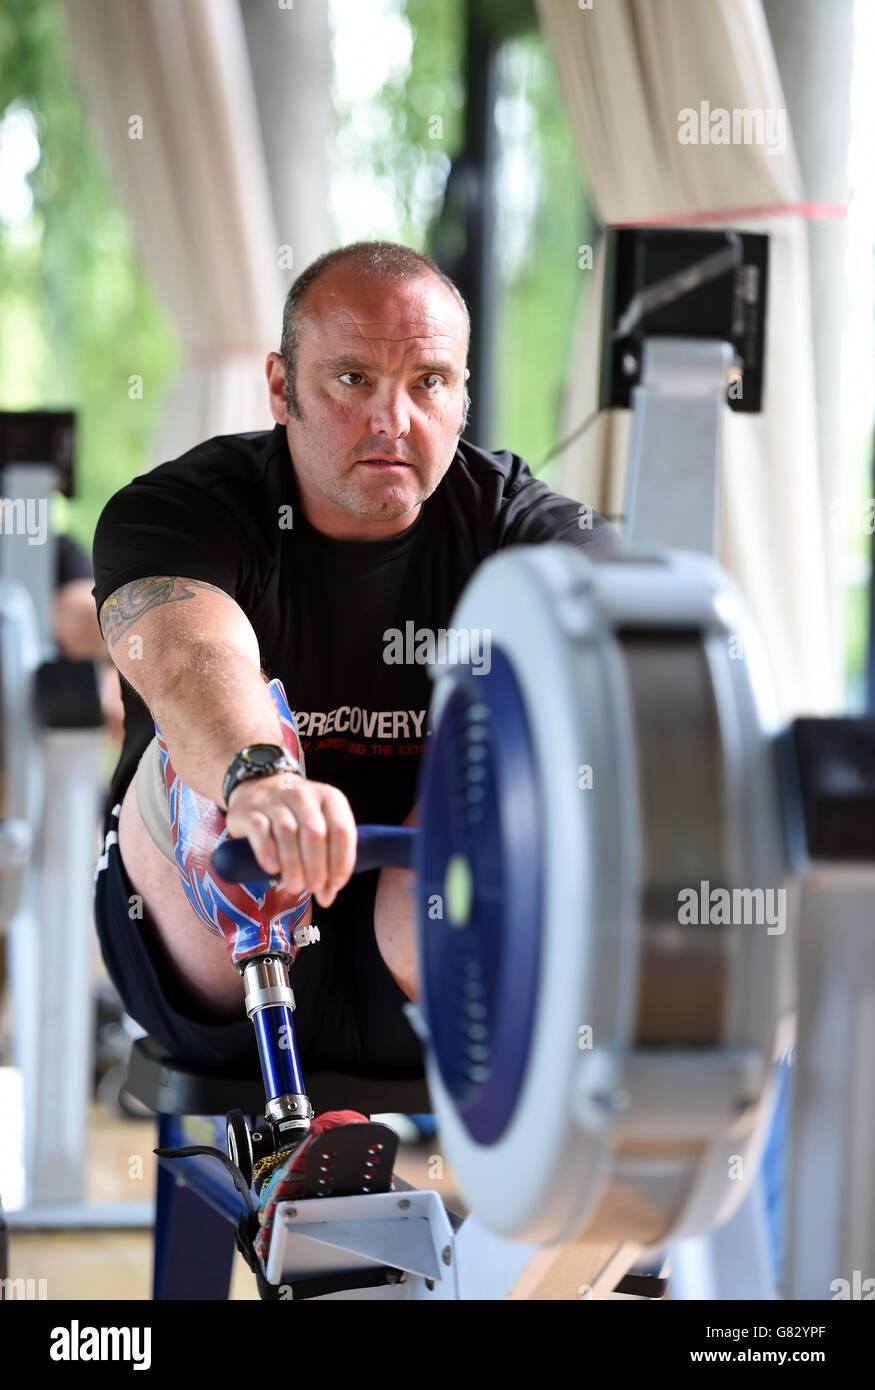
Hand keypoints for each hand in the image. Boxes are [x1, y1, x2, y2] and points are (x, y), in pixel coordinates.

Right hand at [224, 772, 356, 907]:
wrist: (258, 790)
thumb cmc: (297, 817)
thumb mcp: (320, 828)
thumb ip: (328, 860)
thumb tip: (327, 897)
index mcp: (330, 798)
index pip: (342, 831)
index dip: (341, 863)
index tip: (334, 885)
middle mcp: (303, 795)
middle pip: (315, 834)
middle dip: (316, 868)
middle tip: (312, 888)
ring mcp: (275, 800)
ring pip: (288, 833)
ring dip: (293, 866)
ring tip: (294, 886)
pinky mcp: (251, 811)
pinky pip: (261, 831)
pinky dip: (268, 853)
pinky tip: (273, 869)